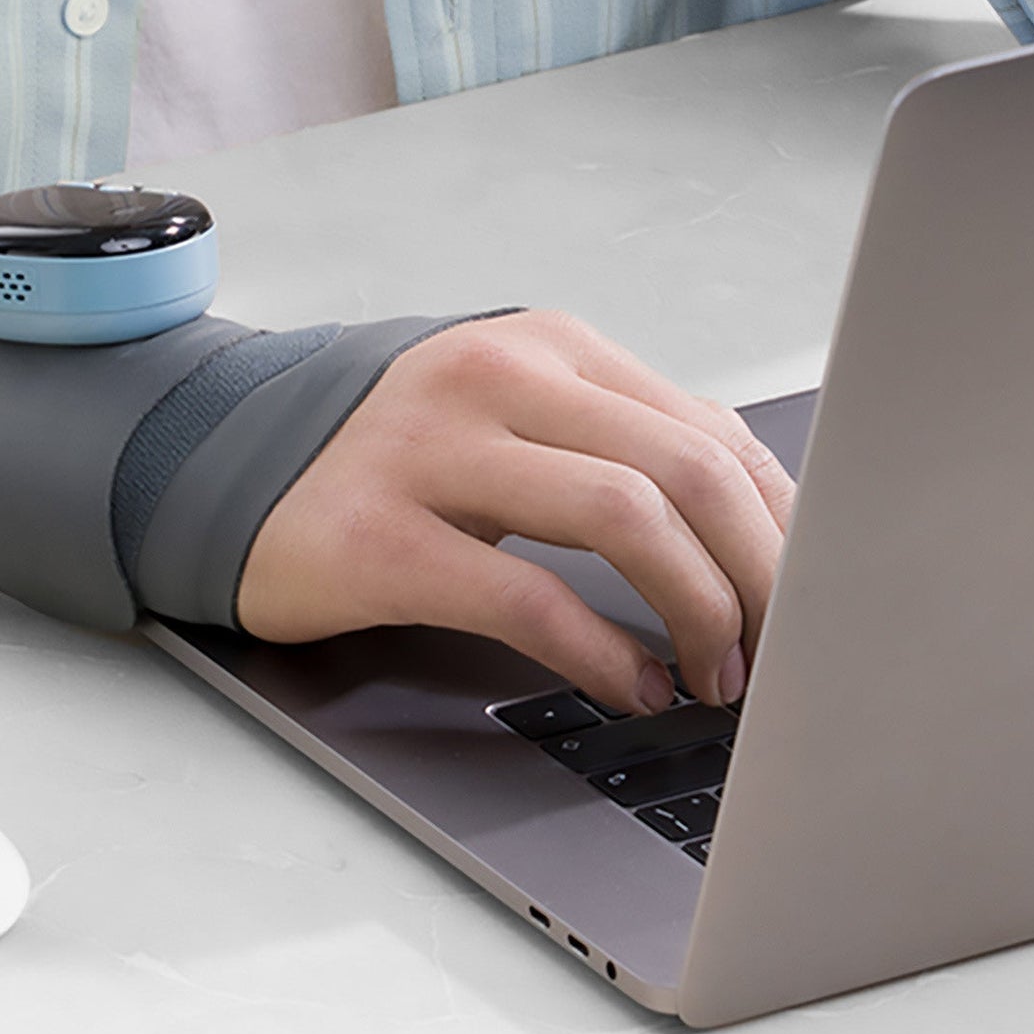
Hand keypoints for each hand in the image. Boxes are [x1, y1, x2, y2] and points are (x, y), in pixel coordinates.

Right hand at [237, 311, 795, 714]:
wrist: (222, 468)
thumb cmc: (391, 459)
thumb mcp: (512, 425)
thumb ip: (620, 449)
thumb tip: (765, 529)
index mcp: (545, 348)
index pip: (710, 429)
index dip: (782, 528)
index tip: (812, 599)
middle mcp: (495, 378)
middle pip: (687, 468)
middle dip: (762, 576)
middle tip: (782, 652)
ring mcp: (432, 451)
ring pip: (624, 516)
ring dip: (698, 610)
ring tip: (713, 675)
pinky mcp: (381, 535)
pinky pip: (527, 596)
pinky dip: (602, 653)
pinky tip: (631, 685)